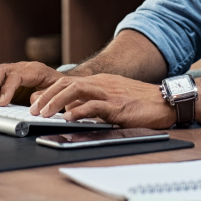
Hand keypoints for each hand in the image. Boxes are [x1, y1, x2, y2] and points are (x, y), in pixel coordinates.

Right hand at [0, 62, 64, 105]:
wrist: (61, 82)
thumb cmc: (58, 88)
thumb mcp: (56, 92)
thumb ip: (45, 96)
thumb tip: (31, 100)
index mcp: (35, 70)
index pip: (16, 75)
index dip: (7, 88)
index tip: (2, 103)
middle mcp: (21, 67)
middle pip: (0, 70)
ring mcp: (13, 70)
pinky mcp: (7, 77)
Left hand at [31, 74, 175, 128]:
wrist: (166, 101)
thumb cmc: (142, 102)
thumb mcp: (114, 99)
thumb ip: (94, 103)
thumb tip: (72, 111)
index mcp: (101, 81)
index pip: (68, 82)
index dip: (49, 91)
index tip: (35, 103)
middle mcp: (103, 83)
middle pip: (68, 83)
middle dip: (47, 96)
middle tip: (33, 110)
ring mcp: (110, 93)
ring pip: (76, 91)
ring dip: (56, 102)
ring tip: (44, 113)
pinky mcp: (118, 106)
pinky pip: (94, 105)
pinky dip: (79, 111)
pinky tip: (69, 118)